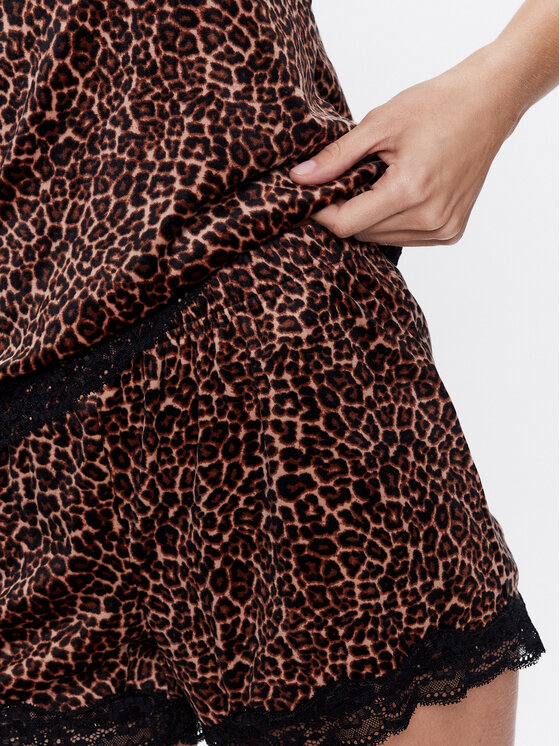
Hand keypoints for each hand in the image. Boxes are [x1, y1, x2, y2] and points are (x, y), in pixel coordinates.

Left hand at [289, 44, 521, 246]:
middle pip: (362, 234)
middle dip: (346, 210)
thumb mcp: (379, 124)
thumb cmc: (436, 107)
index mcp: (410, 191)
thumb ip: (337, 156)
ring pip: (381, 239)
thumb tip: (299, 179)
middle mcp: (430, 219)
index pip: (346, 224)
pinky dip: (391, 221)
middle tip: (347, 179)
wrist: (488, 104)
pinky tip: (400, 193)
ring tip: (378, 181)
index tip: (311, 194)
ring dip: (369, 217)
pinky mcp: (451, 233)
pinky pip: (404, 238)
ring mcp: (443, 229)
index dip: (321, 211)